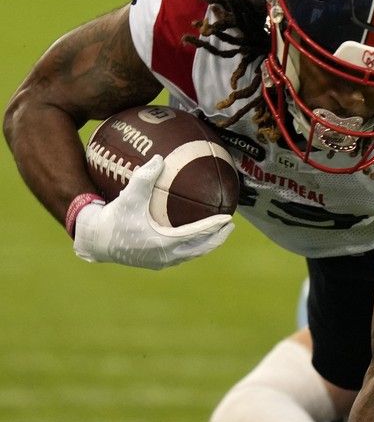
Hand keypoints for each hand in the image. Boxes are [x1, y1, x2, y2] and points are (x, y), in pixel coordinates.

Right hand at [73, 155, 233, 269]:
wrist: (95, 241)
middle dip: (217, 238)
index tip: (228, 218)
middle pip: (201, 249)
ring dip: (206, 244)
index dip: (214, 227)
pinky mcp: (156, 263)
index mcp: (164, 243)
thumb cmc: (113, 218)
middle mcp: (166, 256)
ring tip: (217, 232)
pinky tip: (194, 237)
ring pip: (192, 254)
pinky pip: (181, 255)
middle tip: (229, 225)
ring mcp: (162, 262)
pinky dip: (192, 247)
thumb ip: (144, 177)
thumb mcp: (129, 197)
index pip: (197, 235)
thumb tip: (160, 158)